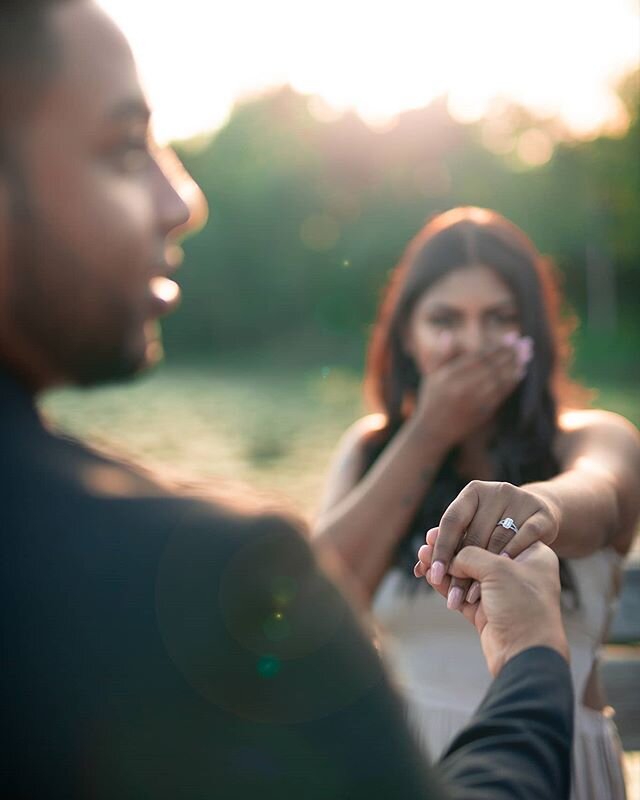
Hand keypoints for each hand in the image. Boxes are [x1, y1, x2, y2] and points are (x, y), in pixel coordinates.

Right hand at [413, 335, 530, 451]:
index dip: (497, 346)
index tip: (511, 337)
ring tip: (526, 355)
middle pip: (492, 366)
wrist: (433, 431)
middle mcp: (461, 388)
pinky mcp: (481, 412)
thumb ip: (441, 355)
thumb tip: (448, 334)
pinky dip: (512, 382)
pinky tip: (520, 373)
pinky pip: (501, 394)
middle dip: (510, 353)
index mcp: (449, 376)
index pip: (479, 357)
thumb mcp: (430, 375)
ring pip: (499, 380)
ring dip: (515, 366)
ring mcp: (473, 401)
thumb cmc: (431, 399)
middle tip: (525, 343)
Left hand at [416, 481, 559, 608]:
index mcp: (473, 492)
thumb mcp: (471, 532)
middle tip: (453, 596)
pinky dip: (513, 552)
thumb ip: (447, 547)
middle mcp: (497, 491)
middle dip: (462, 569)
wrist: (538, 519)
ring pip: (497, 539)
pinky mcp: (543, 514)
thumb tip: (420, 567)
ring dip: (486, 569)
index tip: (433, 575)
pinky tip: (504, 568)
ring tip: (474, 595)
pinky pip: (525, 536)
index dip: (441, 549)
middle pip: (474, 534)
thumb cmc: (494, 529)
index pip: (451, 521)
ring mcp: (522, 500)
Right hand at [418, 540, 568, 675]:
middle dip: (452, 548)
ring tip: (422, 556)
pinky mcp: (487, 612)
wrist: (526, 655)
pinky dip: (446, 585)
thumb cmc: (523, 606)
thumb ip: (470, 555)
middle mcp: (518, 572)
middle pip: (479, 554)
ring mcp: (502, 593)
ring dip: (445, 566)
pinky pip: (461, 593)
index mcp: (533, 555)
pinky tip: (430, 575)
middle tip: (429, 539)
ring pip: (467, 574)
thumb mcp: (497, 569)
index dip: (469, 529)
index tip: (446, 526)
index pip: (496, 533)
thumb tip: (451, 557)